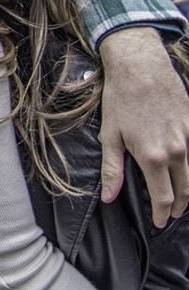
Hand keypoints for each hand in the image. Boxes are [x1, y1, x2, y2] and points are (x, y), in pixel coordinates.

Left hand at [99, 27, 188, 225]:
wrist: (141, 67)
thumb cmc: (121, 100)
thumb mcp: (110, 136)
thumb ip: (112, 170)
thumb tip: (108, 198)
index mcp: (153, 156)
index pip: (164, 197)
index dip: (162, 213)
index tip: (159, 222)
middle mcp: (176, 150)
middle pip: (185, 189)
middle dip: (179, 206)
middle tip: (172, 214)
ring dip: (188, 188)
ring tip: (180, 197)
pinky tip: (183, 168)